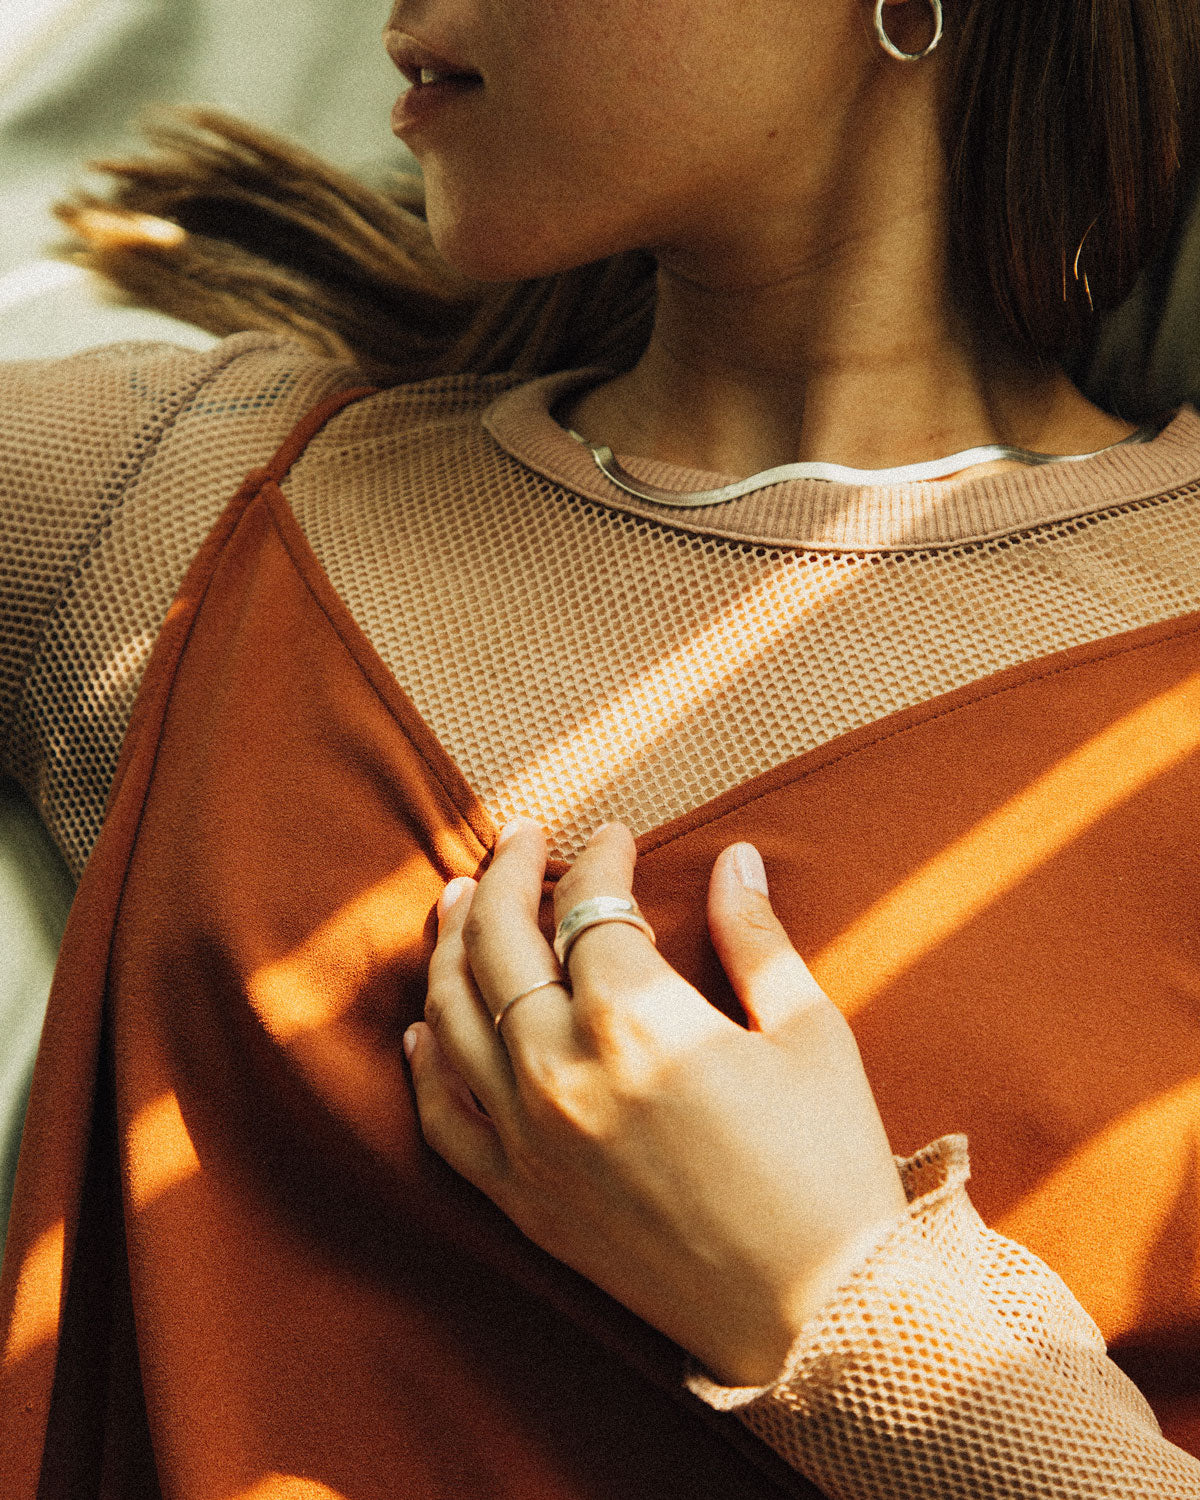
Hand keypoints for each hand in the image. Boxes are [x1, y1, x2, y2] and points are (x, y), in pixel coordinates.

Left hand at [406, 818, 907, 1388]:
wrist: (818, 1320)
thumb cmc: (829, 1169)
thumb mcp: (810, 1035)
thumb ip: (757, 938)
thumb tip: (734, 858)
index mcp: (638, 1020)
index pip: (590, 907)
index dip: (601, 860)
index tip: (615, 835)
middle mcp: (561, 1071)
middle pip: (500, 943)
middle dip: (508, 874)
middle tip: (524, 836)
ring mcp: (529, 1140)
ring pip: (453, 1016)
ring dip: (452, 944)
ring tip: (465, 898)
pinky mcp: (522, 1200)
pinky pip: (442, 1118)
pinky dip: (427, 1062)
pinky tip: (427, 1026)